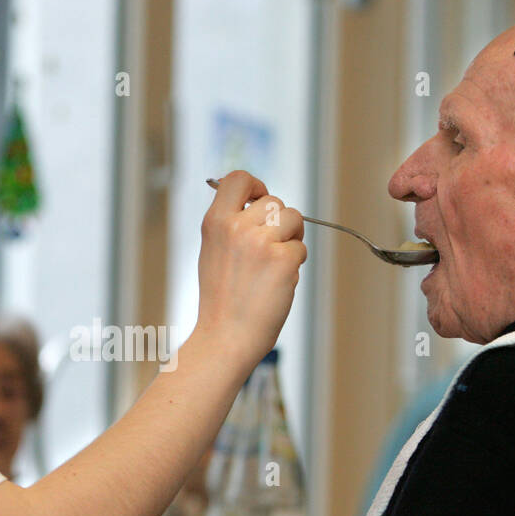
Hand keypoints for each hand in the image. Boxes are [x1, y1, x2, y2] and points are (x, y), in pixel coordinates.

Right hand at [194, 170, 306, 370]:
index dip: (255, 185)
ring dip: (292, 238)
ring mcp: (260, 242)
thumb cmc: (221, 301)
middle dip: (279, 223)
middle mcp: (236, 227)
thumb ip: (231, 225)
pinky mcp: (282, 259)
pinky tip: (277, 283)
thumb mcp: (213, 252)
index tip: (260, 200)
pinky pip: (301, 249)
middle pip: (274, 201)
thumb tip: (257, 204)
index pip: (238, 178)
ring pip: (293, 218)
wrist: (226, 337)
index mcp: (215, 222)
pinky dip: (294, 266)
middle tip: (270, 249)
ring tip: (275, 265)